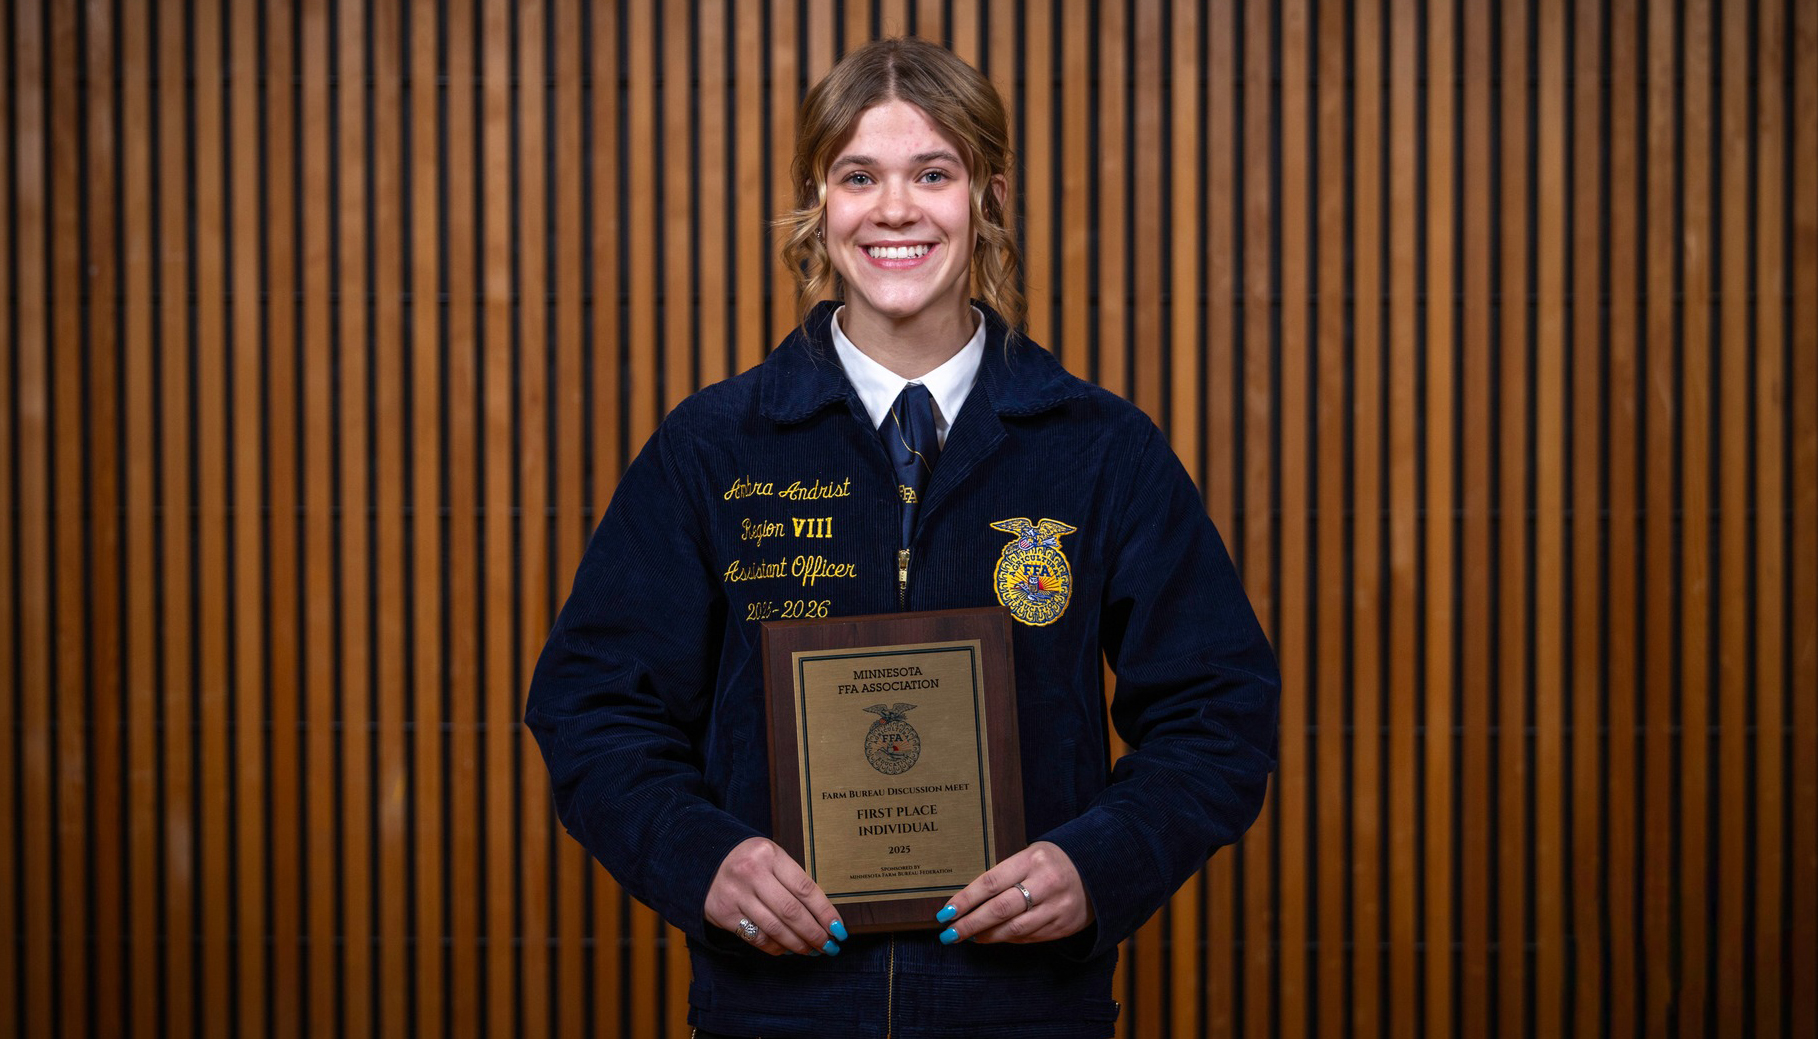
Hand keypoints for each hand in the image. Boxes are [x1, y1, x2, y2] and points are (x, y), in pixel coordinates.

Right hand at [704, 836, 845, 955]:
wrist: (702, 858)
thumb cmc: (747, 859)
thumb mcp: (770, 856)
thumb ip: (791, 878)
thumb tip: (822, 914)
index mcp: (769, 854)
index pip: (805, 889)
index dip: (825, 913)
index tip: (839, 929)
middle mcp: (752, 873)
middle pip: (792, 912)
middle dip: (815, 933)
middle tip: (829, 946)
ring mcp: (736, 895)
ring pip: (775, 928)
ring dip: (798, 944)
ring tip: (812, 950)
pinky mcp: (724, 914)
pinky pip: (756, 937)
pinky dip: (776, 947)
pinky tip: (787, 949)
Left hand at [935, 841, 1092, 943]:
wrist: (1101, 869)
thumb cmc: (1055, 860)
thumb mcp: (1032, 855)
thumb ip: (1006, 874)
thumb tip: (969, 899)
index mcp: (1033, 859)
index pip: (991, 882)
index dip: (965, 899)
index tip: (945, 912)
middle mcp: (1046, 883)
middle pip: (999, 909)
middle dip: (970, 924)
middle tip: (949, 933)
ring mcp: (1057, 907)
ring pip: (1013, 929)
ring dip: (986, 936)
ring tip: (968, 936)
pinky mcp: (1064, 926)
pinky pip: (1029, 937)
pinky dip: (1007, 939)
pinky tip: (994, 937)